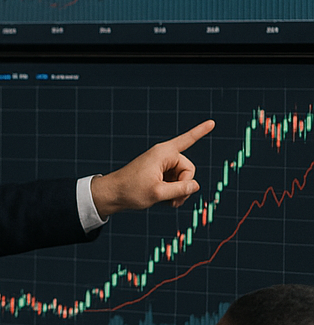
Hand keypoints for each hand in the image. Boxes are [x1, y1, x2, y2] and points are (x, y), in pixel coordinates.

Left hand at [89, 119, 214, 218]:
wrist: (112, 194)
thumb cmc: (131, 191)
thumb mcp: (158, 193)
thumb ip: (180, 190)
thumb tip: (195, 185)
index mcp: (163, 153)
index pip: (187, 140)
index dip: (200, 132)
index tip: (212, 122)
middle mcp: (163, 155)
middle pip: (188, 169)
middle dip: (184, 186)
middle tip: (174, 201)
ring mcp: (161, 164)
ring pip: (183, 178)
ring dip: (178, 191)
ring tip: (167, 202)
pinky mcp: (159, 172)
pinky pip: (174, 181)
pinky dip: (172, 192)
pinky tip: (164, 200)